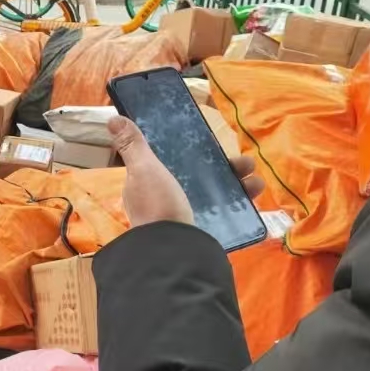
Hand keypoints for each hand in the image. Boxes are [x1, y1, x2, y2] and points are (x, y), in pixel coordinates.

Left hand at [110, 115, 264, 227]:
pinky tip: (255, 196)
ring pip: (219, 193)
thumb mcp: (143, 170)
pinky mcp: (206, 229)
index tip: (215, 143)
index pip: (174, 161)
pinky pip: (227, 212)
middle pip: (202, 176)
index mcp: (152, 184)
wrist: (173, 251)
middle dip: (227, 167)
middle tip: (246, 163)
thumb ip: (132, 147)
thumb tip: (113, 119)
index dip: (195, 151)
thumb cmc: (156, 206)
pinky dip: (243, 203)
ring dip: (240, 184)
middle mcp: (170, 199)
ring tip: (256, 181)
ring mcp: (189, 215)